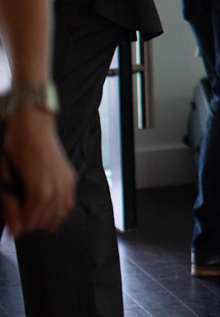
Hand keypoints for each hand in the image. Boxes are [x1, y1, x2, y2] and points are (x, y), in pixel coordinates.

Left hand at [1, 108, 76, 237]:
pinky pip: (69, 203)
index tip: (14, 230)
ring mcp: (66, 183)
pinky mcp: (70, 178)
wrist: (34, 129)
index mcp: (39, 190)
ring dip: (45, 220)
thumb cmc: (16, 152)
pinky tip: (52, 216)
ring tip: (34, 219)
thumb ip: (10, 207)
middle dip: (31, 224)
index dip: (20, 227)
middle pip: (44, 219)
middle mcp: (57, 189)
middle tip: (20, 224)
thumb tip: (14, 231)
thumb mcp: (6, 180)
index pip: (31, 221)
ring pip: (58, 214)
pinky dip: (61, 212)